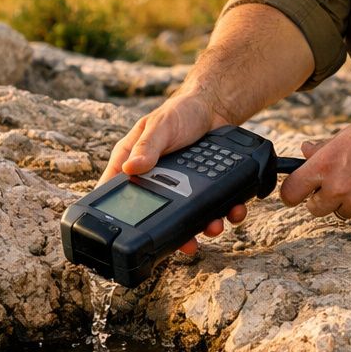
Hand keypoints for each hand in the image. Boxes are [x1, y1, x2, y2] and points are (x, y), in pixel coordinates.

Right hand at [100, 94, 247, 258]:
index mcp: (133, 163)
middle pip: (158, 215)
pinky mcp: (203, 187)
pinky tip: (233, 211)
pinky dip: (226, 212)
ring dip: (204, 226)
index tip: (129, 235)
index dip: (119, 215)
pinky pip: (213, 206)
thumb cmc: (180, 112)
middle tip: (188, 244)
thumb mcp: (160, 126)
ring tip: (215, 226)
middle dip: (176, 234)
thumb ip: (147, 146)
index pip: (117, 192)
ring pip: (188, 217)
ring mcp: (181, 186)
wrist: (214, 107)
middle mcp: (155, 180)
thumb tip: (130, 168)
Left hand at [278, 109, 350, 222]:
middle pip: (314, 209)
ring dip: (346, 203)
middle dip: (320, 200)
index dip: (291, 194)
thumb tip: (304, 151)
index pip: (291, 192)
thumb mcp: (346, 135)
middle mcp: (337, 187)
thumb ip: (322, 149)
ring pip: (340, 213)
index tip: (296, 193)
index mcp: (325, 165)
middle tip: (334, 186)